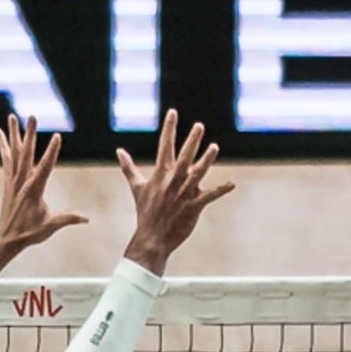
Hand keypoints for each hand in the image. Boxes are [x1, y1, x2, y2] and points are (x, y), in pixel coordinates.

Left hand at [0, 113, 86, 271]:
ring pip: (14, 152)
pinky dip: (3, 145)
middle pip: (27, 152)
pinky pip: (6, 158)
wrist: (6, 237)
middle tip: (32, 116)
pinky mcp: (8, 180)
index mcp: (34, 190)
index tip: (57, 136)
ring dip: (14, 133)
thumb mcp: (50, 226)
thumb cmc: (29, 233)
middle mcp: (22, 181)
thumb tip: (87, 218)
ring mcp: (13, 179)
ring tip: (12, 116)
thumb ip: (68, 219)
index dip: (52, 151)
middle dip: (30, 134)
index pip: (46, 167)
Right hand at [114, 111, 236, 273]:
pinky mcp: (193, 207)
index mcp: (160, 175)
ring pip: (197, 174)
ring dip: (206, 160)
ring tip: (214, 147)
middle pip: (183, 157)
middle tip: (199, 126)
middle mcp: (172, 182)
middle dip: (191, 141)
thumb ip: (128, 167)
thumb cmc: (145, 213)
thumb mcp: (136, 187)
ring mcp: (183, 194)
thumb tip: (118, 151)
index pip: (164, 146)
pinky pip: (209, 196)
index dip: (169, 129)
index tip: (173, 112)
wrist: (151, 239)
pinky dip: (221, 190)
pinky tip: (232, 184)